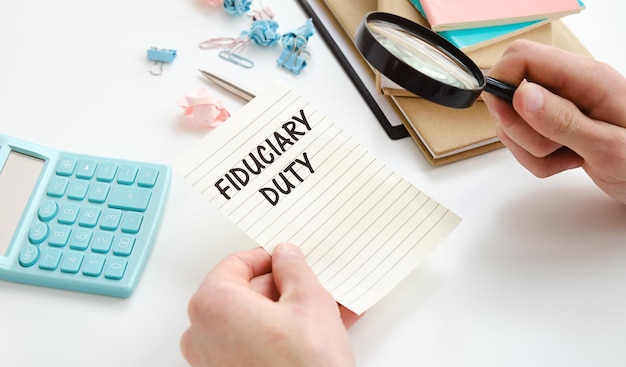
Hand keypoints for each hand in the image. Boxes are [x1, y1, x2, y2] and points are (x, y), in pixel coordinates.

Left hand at [180, 242, 359, 366]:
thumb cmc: (304, 366)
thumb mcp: (309, 300)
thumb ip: (294, 269)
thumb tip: (287, 257)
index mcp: (213, 305)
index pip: (235, 265)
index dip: (267, 258)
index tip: (286, 259)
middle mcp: (202, 335)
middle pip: (243, 294)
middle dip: (281, 288)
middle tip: (310, 284)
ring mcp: (214, 362)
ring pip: (252, 322)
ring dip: (286, 313)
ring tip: (324, 309)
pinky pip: (254, 345)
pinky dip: (280, 336)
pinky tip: (315, 333)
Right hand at [482, 40, 625, 203]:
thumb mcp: (608, 146)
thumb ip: (563, 120)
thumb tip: (521, 95)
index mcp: (586, 78)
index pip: (522, 56)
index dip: (503, 83)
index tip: (508, 115)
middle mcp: (571, 87)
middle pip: (511, 90)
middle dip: (516, 126)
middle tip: (548, 145)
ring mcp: (562, 107)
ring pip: (513, 120)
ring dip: (528, 148)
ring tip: (566, 156)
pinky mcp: (556, 127)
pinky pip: (523, 141)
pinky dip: (536, 160)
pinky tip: (567, 160)